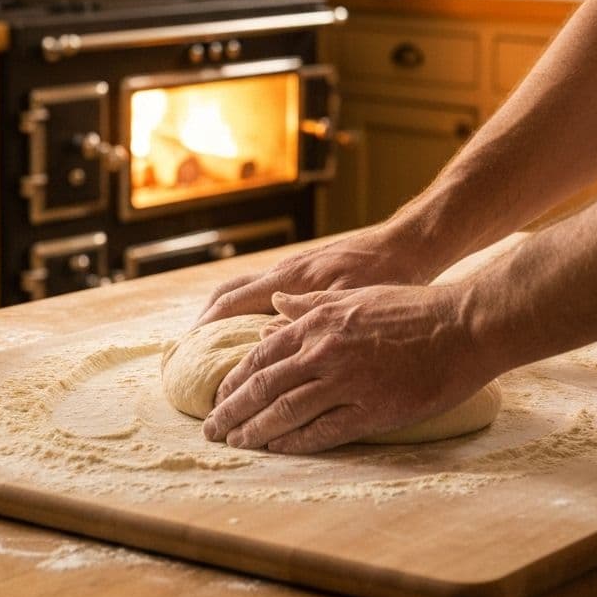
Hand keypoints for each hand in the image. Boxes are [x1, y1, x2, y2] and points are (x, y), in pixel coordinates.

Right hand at [195, 222, 442, 327]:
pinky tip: (254, 330)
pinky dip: (246, 310)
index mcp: (288, 280)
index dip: (207, 327)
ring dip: (223, 314)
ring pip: (244, 291)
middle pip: (228, 293)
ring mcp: (293, 272)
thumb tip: (265, 337)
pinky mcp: (306, 275)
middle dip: (205, 319)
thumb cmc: (384, 274)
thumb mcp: (349, 302)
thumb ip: (309, 316)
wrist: (408, 245)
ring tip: (212, 344)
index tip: (189, 351)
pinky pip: (262, 292)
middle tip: (190, 351)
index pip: (231, 302)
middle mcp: (283, 273)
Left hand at [201, 283, 488, 453]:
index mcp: (316, 323)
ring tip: (235, 443)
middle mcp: (322, 351)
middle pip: (262, 386)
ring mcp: (345, 382)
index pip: (260, 356)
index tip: (219, 396)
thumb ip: (310, 304)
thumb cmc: (409, 307)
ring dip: (254, 430)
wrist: (460, 325)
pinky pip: (322, 431)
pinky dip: (294, 442)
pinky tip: (276, 449)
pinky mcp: (371, 410)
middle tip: (211, 429)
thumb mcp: (352, 295)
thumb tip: (275, 304)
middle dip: (231, 410)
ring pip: (284, 411)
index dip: (234, 380)